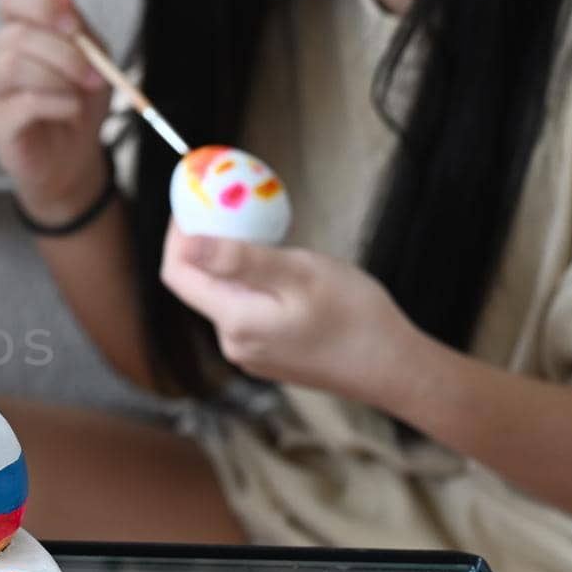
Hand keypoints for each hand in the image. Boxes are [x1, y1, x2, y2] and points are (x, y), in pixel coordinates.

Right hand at [0, 0, 112, 224]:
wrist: (75, 157)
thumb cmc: (79, 103)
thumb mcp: (92, 59)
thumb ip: (77, 27)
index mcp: (18, 34)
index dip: (40, 6)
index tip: (73, 27)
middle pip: (16, 35)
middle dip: (63, 52)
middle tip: (92, 73)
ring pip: (11, 66)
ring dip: (56, 77)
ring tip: (80, 92)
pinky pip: (21, 104)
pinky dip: (56, 103)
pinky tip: (71, 110)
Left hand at [159, 224, 419, 404]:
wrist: (395, 369)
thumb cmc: (355, 317)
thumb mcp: (300, 273)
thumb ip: (241, 258)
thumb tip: (190, 242)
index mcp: (233, 321)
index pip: (177, 273)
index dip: (177, 235)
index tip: (193, 202)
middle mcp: (232, 343)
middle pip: (199, 285)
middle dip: (205, 244)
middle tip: (228, 207)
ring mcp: (250, 354)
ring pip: (225, 297)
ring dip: (232, 264)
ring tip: (260, 233)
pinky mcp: (269, 356)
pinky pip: (247, 311)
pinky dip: (253, 284)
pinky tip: (281, 269)